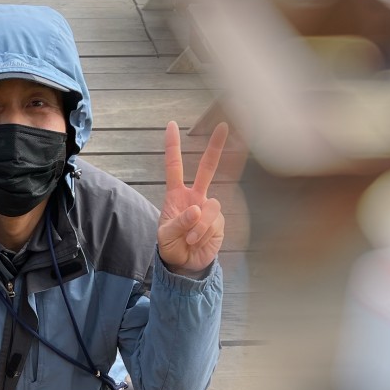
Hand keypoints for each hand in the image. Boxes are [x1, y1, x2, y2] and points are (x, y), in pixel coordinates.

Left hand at [157, 121, 227, 273]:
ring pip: (210, 207)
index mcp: (177, 195)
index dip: (172, 146)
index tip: (171, 125)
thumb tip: (197, 209)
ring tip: (189, 239)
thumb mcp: (165, 235)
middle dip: (216, 147)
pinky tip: (197, 242)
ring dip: (198, 226)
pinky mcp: (219, 221)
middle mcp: (195, 196)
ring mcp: (208, 208)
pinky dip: (203, 234)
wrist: (184, 264)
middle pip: (207, 168)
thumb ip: (179, 222)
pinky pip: (213, 222)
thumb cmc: (171, 246)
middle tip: (224, 126)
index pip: (174, 166)